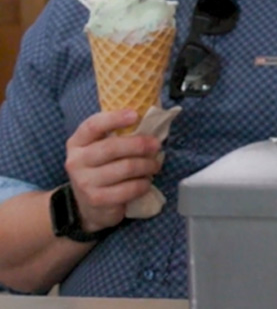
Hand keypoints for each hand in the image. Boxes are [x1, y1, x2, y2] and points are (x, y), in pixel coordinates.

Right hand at [63, 110, 162, 232]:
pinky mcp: (97, 199)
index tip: (135, 114)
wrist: (89, 205)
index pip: (93, 126)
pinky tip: (146, 182)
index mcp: (77, 143)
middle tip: (156, 145)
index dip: (114, 118)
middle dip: (140, 144)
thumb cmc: (102, 169)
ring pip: (125, 168)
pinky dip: (143, 184)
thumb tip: (148, 121)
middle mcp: (76, 161)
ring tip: (154, 165)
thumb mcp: (101, 149)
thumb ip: (117, 135)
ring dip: (147, 165)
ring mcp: (84, 182)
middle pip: (112, 147)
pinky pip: (128, 189)